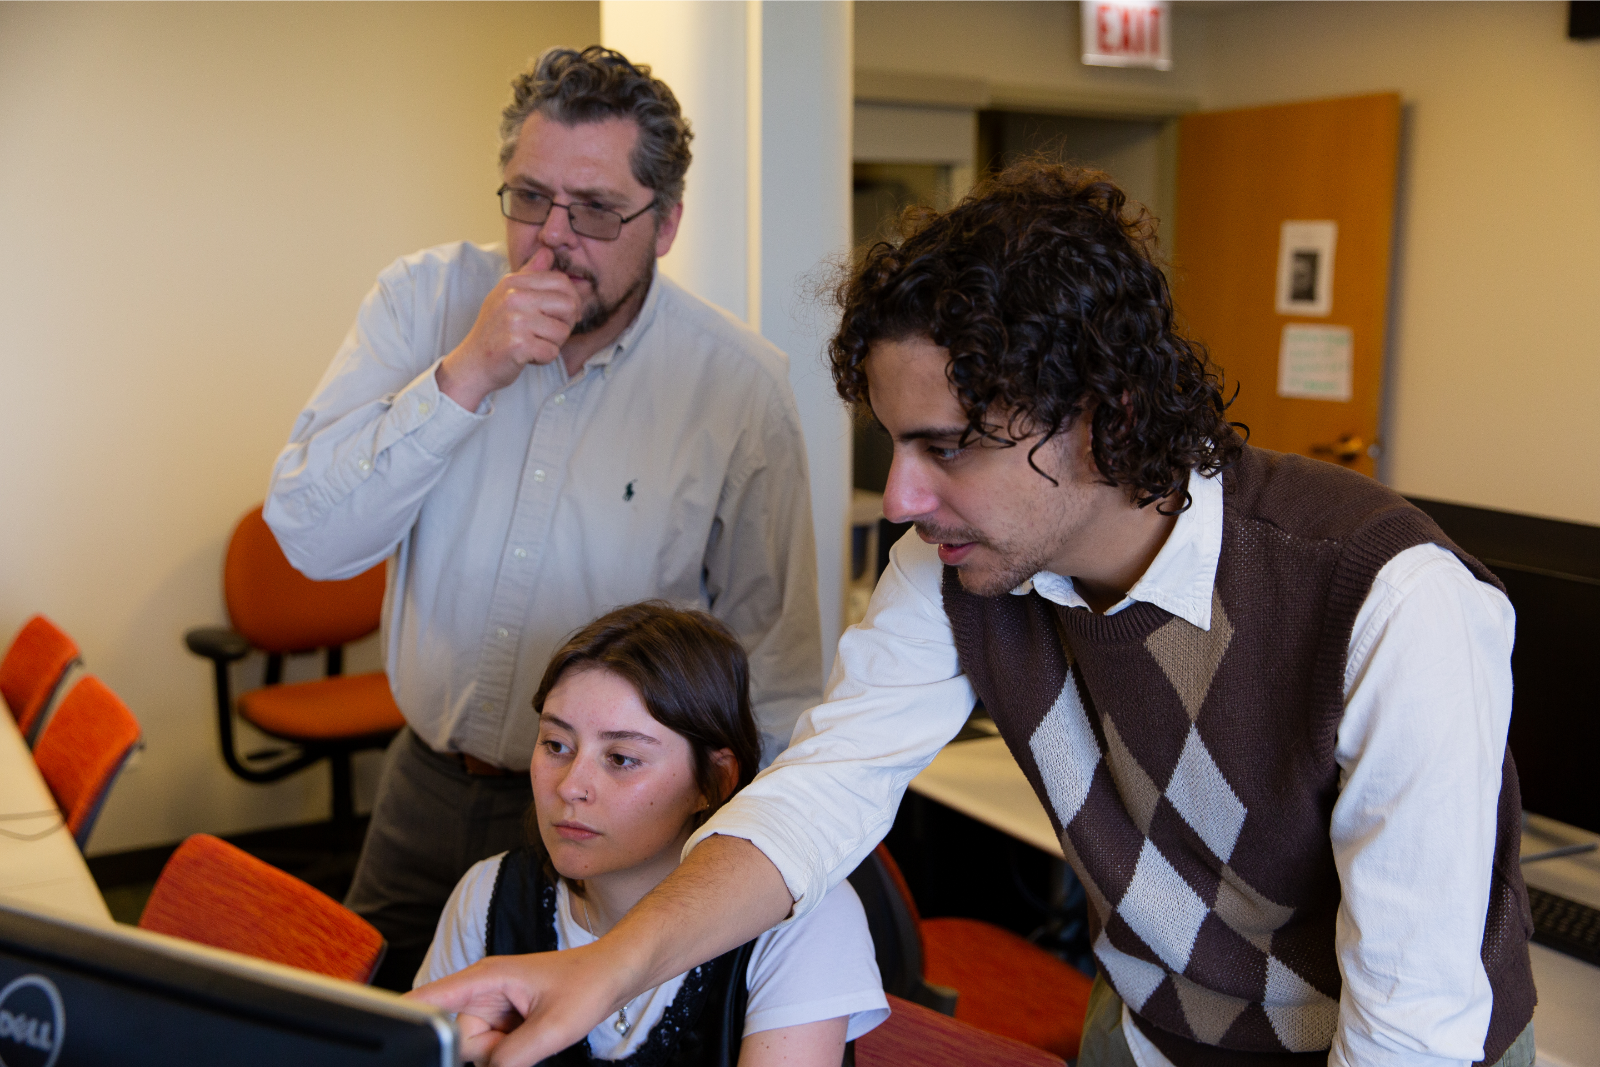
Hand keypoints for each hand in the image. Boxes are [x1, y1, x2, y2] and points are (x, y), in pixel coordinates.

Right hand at [406, 943, 630, 1066]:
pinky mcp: (503, 1023)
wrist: (613, 976)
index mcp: (484, 979)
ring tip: (536, 1031)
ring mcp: (492, 1008)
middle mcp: (481, 992)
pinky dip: (510, 1055)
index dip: (403, 1016)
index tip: (380, 1029)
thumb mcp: (551, 1028)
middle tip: (525, 1034)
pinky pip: (494, 1054)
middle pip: (458, 1041)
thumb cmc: (587, 984)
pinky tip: (534, 1038)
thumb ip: (511, 1059)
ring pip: (477, 1053)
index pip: (429, 1000)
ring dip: (503, 1056)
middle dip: (488, 1052)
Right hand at [435, 246, 578, 410]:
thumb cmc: (495, 331)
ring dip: (553, 343)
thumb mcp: (507, 296)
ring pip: (562, 332)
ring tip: (532, 344)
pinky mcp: (518, 345)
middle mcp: (513, 297)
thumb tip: (548, 250)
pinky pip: (551, 352)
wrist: (473, 363)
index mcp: (513, 282)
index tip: (563, 315)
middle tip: (548, 332)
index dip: (571, 300)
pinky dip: (543, 358)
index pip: (562, 282)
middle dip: (566, 323)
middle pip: (568, 305)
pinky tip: (527, 356)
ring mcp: (515, 321)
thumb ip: (530, 274)